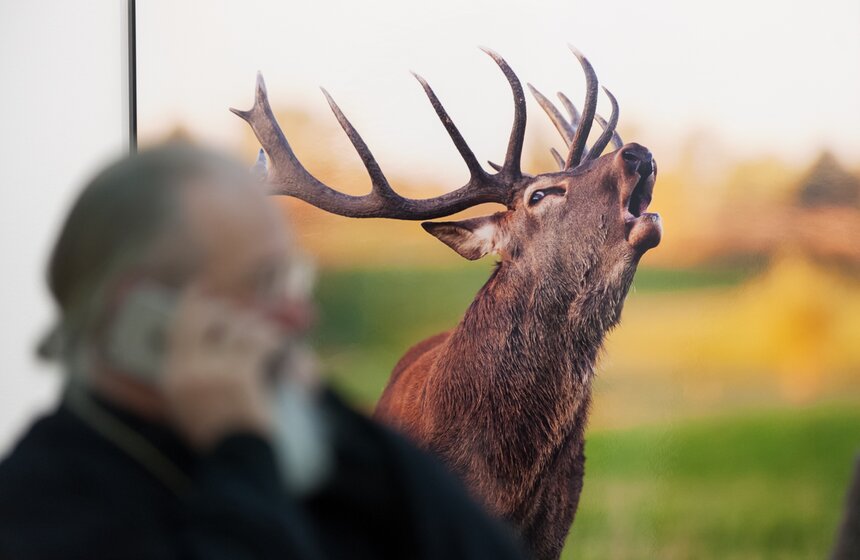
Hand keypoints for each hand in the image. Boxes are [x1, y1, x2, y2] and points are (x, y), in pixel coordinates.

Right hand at [160, 286, 283, 450]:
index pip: (180, 323)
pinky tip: (285, 357)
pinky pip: (264, 344)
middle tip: (249, 327)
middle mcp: (188, 368)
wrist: (238, 462)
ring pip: (243, 328)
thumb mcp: (193, 404)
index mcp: (173, 376)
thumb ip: (197, 371)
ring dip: (261, 336)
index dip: (193, 300)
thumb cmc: (223, 436)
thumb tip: (218, 334)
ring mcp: (214, 369)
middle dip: (233, 315)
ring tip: (270, 354)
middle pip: (211, 316)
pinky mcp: (241, 373)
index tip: (200, 286)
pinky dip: (278, 348)